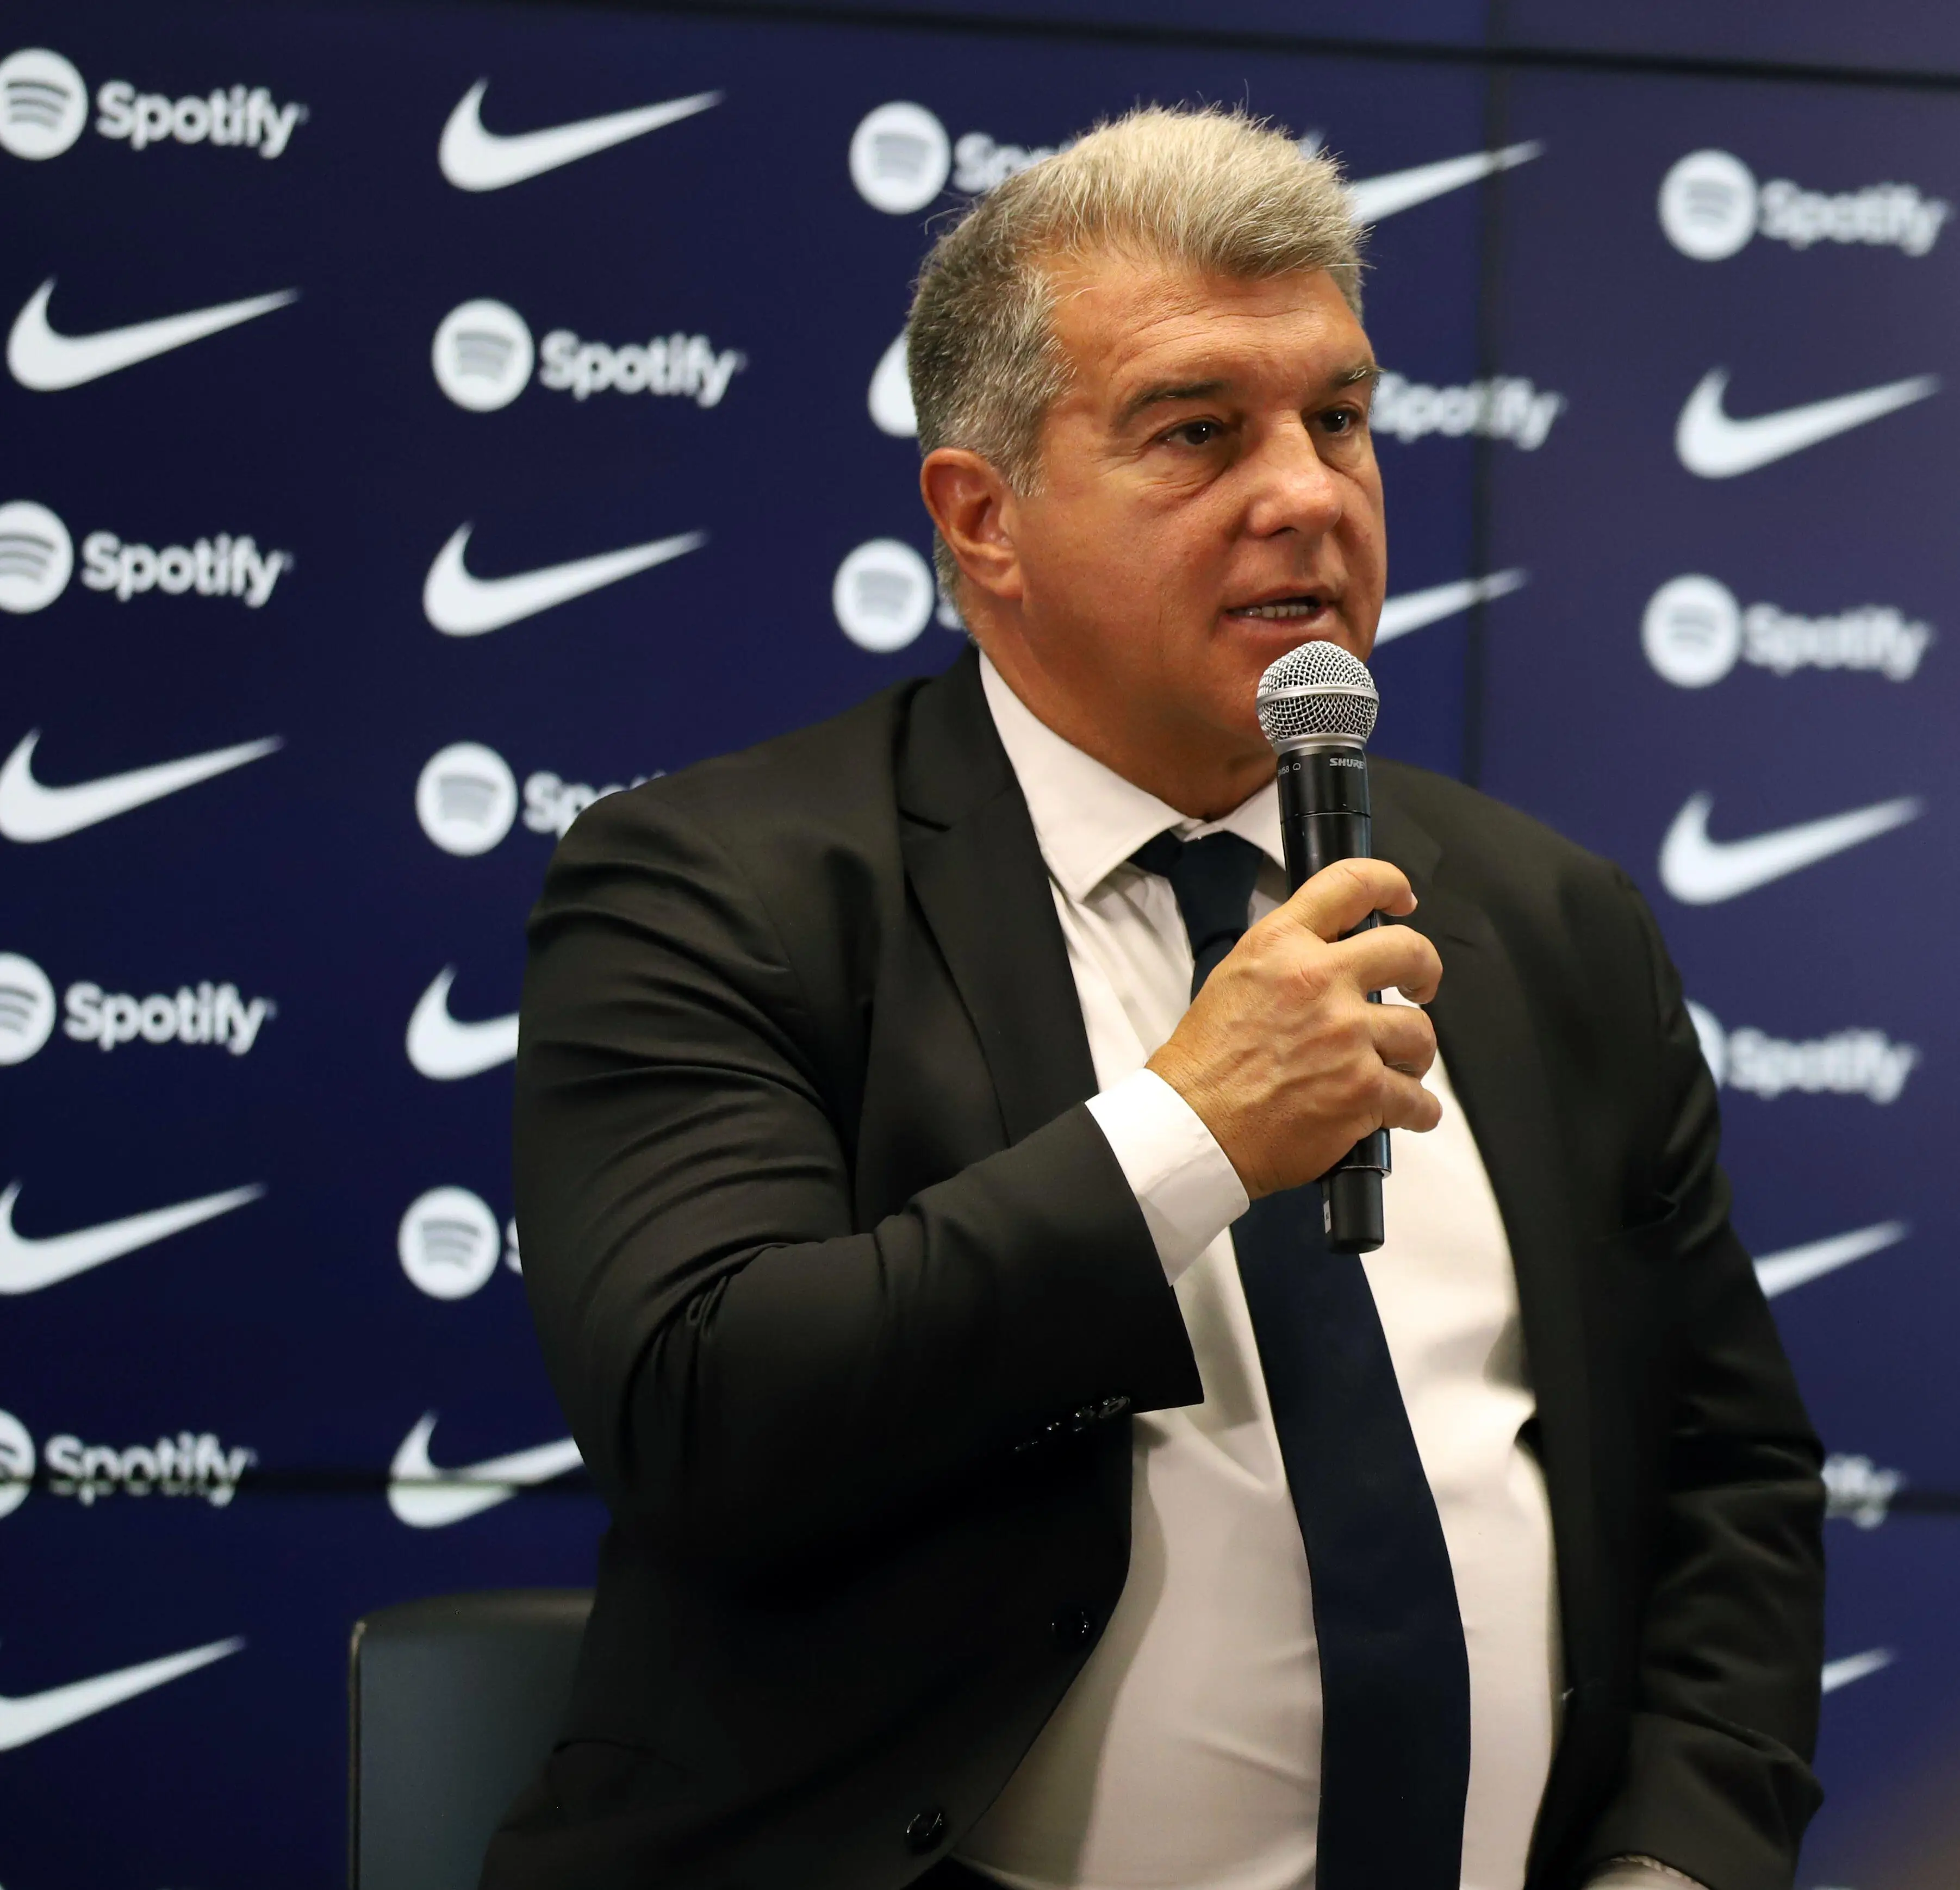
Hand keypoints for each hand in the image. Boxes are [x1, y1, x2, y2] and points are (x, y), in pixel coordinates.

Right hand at [1146, 858, 1442, 1198]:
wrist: (1192, 1127)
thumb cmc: (1202, 1065)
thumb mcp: (1234, 979)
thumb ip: (1286, 960)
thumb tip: (1330, 959)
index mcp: (1281, 947)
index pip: (1350, 884)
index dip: (1389, 883)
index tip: (1401, 897)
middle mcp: (1318, 982)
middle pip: (1409, 951)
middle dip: (1425, 970)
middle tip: (1420, 985)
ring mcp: (1346, 1036)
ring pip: (1420, 1032)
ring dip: (1414, 1053)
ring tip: (1396, 1066)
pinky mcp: (1362, 1090)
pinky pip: (1419, 1099)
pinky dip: (1417, 1110)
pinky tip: (1403, 1111)